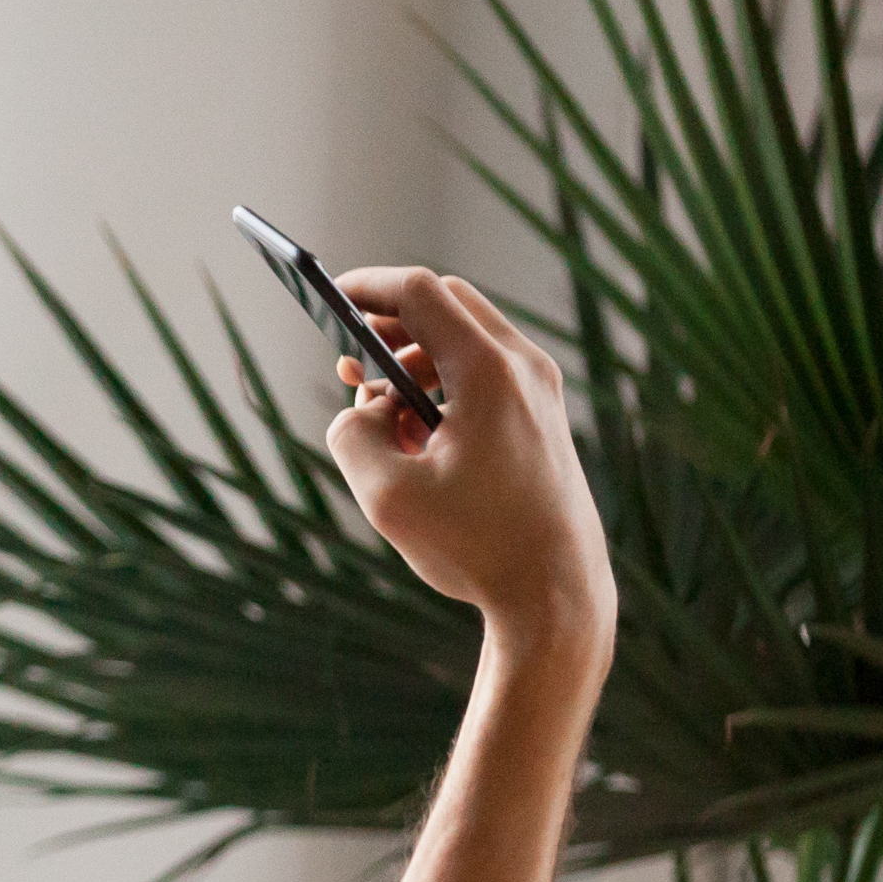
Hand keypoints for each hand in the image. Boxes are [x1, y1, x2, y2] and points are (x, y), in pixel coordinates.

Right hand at [321, 265, 614, 659]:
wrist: (556, 594)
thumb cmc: (477, 546)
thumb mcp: (386, 495)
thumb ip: (352, 436)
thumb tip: (359, 412)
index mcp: (489, 371)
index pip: (420, 292)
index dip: (366, 286)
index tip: (326, 296)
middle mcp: (523, 368)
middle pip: (446, 305)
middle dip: (388, 326)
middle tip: (348, 367)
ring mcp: (539, 391)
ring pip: (462, 341)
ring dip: (411, 365)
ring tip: (379, 423)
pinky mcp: (541, 417)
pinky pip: (482, 376)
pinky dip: (440, 389)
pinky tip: (417, 443)